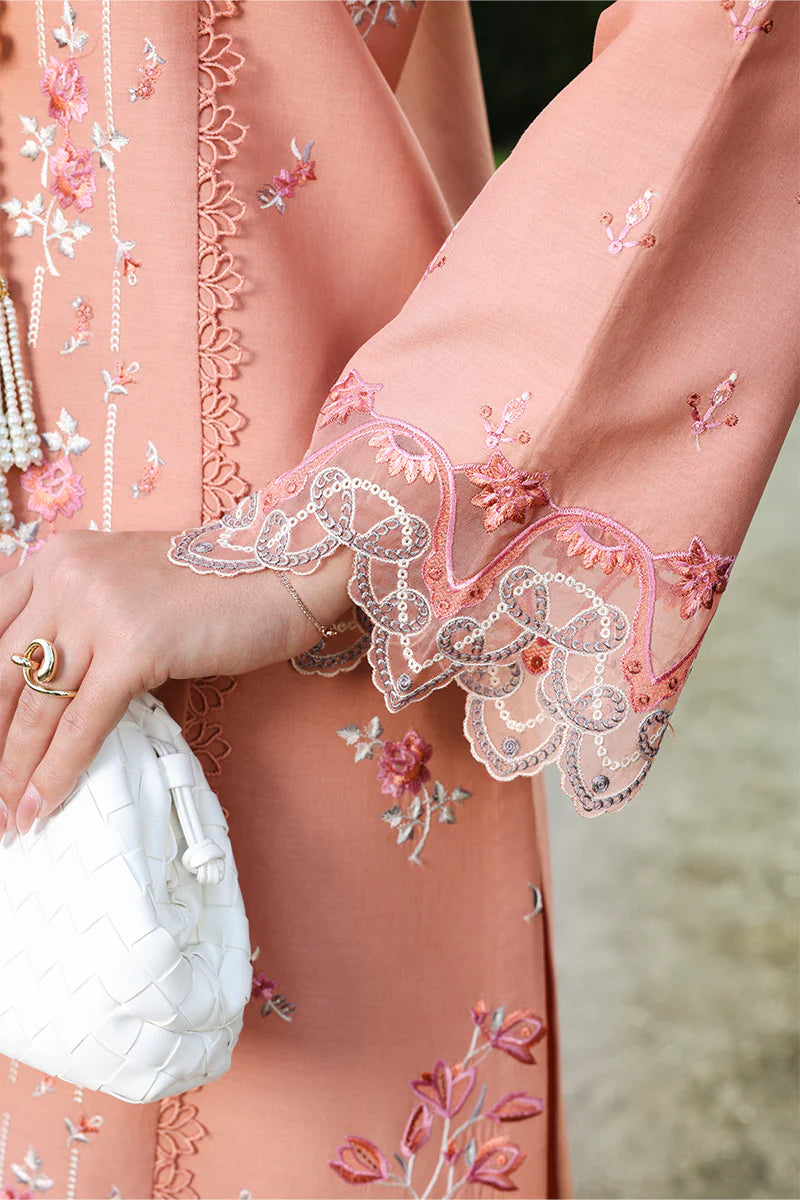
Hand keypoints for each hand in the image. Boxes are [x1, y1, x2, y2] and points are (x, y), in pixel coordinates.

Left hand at [0, 529, 350, 834]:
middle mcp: (65, 575)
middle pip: (1, 674)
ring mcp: (98, 608)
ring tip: (8, 815)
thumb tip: (40, 693)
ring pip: (36, 705)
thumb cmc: (209, 588)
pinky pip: (82, 723)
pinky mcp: (134, 645)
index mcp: (56, 558)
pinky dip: (58, 771)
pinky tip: (42, 806)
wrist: (277, 571)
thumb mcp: (124, 585)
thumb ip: (77, 617)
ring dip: (15, 770)